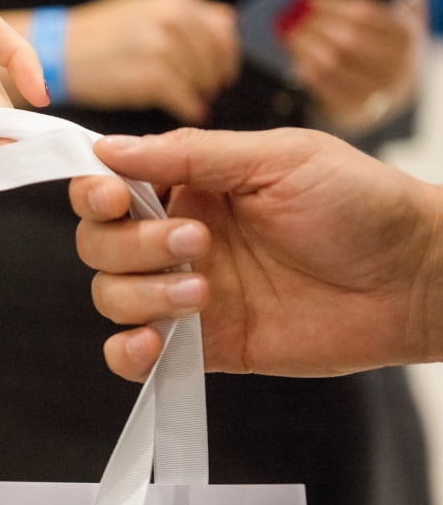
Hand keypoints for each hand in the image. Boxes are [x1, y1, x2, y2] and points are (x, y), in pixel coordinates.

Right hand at [65, 0, 238, 123]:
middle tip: (206, 91)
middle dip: (213, 77)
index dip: (226, 55)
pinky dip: (188, 108)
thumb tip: (227, 25)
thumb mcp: (145, 10)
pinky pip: (185, 98)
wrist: (60, 53)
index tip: (222, 71)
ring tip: (189, 101)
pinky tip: (185, 111)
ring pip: (203, 79)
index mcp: (175, 1)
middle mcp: (173, 19)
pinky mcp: (151, 78)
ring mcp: (162, 48)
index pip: (223, 29)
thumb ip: (185, 18)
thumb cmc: (99, 38)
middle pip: (216, 57)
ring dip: (200, 94)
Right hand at [68, 127, 442, 380]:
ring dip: (141, 294)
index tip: (112, 198)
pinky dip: (127, 353)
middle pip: (101, 245)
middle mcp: (179, 240)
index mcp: (190, 188)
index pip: (109, 189)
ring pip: (112, 296)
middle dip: (133, 245)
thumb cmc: (360, 205)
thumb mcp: (276, 159)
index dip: (94, 194)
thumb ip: (188, 155)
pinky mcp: (205, 346)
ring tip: (203, 293)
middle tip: (197, 243)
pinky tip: (152, 343)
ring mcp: (187, 295)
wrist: (417, 279)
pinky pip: (135, 356)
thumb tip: (110, 148)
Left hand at [278, 0, 424, 132]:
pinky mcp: (356, 108)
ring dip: (306, 46)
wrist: (387, 92)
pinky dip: (307, 70)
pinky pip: (325, 87)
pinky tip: (297, 58)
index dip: (331, 5)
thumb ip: (356, 10)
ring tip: (288, 34)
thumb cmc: (376, 47)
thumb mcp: (378, 25)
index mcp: (405, 35)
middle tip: (291, 16)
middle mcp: (396, 63)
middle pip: (349, 40)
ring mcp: (377, 89)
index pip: (364, 14)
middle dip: (316, 26)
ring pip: (334, 64)